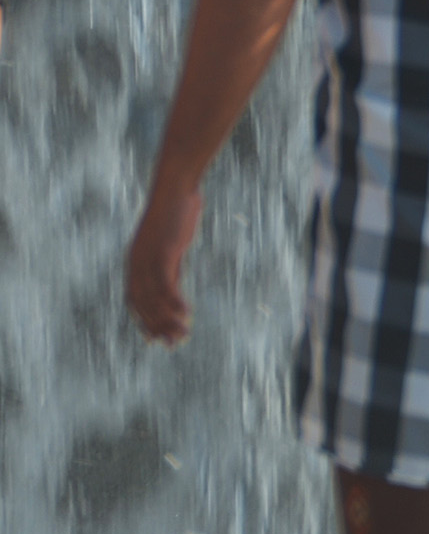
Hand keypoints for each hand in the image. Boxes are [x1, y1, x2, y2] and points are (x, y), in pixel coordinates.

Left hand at [125, 181, 202, 343]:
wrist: (175, 189)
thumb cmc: (175, 212)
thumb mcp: (171, 244)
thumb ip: (170, 265)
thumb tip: (173, 285)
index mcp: (136, 262)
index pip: (135, 300)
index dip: (144, 321)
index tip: (155, 339)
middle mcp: (136, 264)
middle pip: (143, 305)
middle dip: (157, 327)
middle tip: (173, 344)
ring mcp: (147, 259)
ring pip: (154, 299)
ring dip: (168, 320)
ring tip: (182, 335)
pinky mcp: (162, 253)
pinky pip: (167, 285)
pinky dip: (175, 302)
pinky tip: (187, 314)